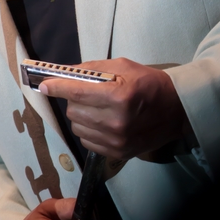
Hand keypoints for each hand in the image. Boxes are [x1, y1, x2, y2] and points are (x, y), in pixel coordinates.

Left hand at [39, 58, 190, 159]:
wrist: (176, 110)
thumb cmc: (148, 83)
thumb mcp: (123, 66)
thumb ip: (93, 69)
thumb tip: (65, 72)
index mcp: (118, 96)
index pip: (77, 91)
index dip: (57, 87)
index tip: (43, 85)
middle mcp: (115, 121)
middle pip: (74, 111)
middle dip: (73, 99)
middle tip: (85, 93)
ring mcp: (116, 140)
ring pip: (77, 127)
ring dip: (80, 115)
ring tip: (95, 108)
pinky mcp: (117, 153)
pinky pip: (87, 141)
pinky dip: (87, 130)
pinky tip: (100, 121)